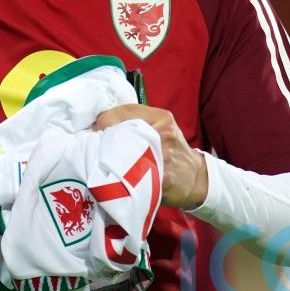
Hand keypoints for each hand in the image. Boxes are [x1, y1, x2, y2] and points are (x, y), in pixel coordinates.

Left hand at [94, 103, 208, 209]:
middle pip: (122, 131)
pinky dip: (120, 177)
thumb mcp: (160, 127)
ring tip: (100, 162)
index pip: (123, 111)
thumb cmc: (171, 150)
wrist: (196, 179)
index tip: (94, 131)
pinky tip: (114, 178)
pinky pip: (134, 175)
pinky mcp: (162, 178)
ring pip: (124, 154)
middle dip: (103, 139)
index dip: (103, 121)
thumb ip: (136, 119)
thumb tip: (101, 120)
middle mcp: (163, 133)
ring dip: (108, 158)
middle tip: (93, 147)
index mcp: (162, 118)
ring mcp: (164, 155)